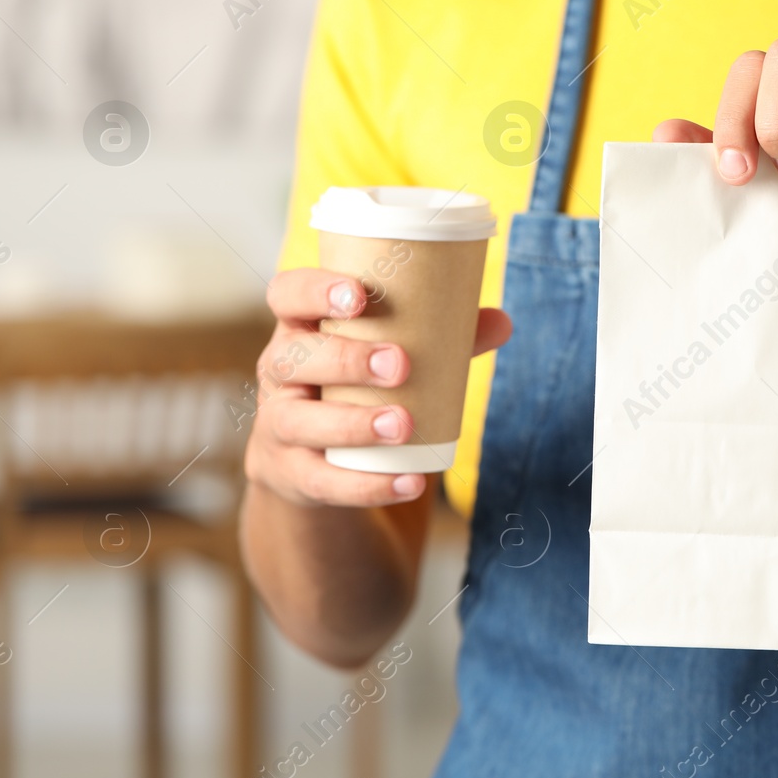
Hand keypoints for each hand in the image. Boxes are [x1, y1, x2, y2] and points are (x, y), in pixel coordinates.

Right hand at [245, 268, 510, 508]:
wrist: (316, 465)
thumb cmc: (357, 390)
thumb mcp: (386, 360)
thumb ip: (442, 339)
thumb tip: (501, 321)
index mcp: (301, 329)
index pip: (286, 295)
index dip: (314, 290)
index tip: (358, 295)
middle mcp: (279, 373)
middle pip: (292, 359)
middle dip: (345, 360)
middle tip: (399, 364)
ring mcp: (276, 426)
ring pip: (297, 422)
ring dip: (352, 423)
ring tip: (403, 424)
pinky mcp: (289, 474)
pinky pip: (321, 483)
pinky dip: (366, 486)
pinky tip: (409, 484)